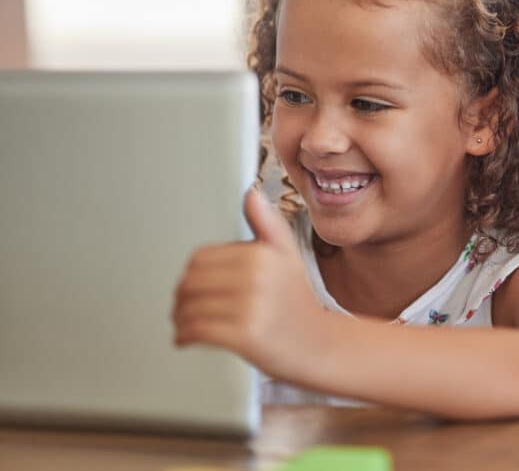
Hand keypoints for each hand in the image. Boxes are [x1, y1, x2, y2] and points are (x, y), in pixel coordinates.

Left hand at [173, 188, 329, 380]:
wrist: (319, 344)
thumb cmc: (297, 300)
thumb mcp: (287, 254)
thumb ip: (267, 223)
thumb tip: (251, 193)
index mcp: (261, 253)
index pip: (200, 258)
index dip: (190, 273)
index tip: (192, 285)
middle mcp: (255, 276)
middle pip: (191, 283)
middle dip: (180, 297)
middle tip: (182, 307)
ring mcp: (250, 306)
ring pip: (190, 308)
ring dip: (179, 318)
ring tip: (183, 323)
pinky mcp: (244, 335)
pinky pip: (197, 331)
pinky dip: (184, 336)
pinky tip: (185, 338)